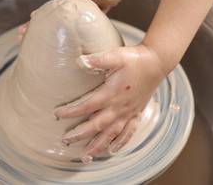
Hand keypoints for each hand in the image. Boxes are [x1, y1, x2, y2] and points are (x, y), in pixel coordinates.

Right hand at [16, 0, 120, 42]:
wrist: (94, 0)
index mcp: (66, 8)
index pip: (51, 11)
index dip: (41, 14)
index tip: (32, 17)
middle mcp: (60, 16)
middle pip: (42, 20)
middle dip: (31, 27)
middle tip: (20, 34)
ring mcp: (59, 25)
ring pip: (42, 29)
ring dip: (31, 35)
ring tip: (20, 41)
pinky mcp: (62, 33)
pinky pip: (48, 36)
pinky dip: (38, 41)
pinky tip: (31, 51)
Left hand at [52, 44, 166, 163]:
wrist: (156, 62)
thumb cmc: (134, 59)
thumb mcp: (115, 56)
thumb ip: (97, 60)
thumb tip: (79, 61)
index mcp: (111, 93)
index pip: (86, 107)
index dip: (70, 112)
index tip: (56, 115)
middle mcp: (119, 107)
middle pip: (96, 126)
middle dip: (79, 135)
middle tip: (64, 141)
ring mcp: (128, 112)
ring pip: (111, 134)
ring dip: (97, 146)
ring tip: (86, 157)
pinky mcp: (136, 113)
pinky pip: (129, 132)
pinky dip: (121, 143)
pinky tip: (113, 151)